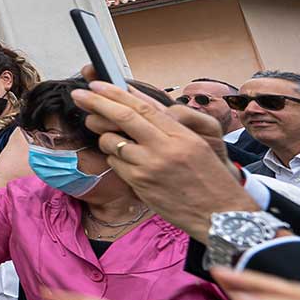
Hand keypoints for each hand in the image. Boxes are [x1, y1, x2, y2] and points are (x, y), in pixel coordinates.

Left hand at [70, 79, 251, 239]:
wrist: (220, 214)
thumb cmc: (208, 177)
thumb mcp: (196, 144)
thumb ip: (167, 124)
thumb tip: (137, 100)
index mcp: (181, 135)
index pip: (143, 107)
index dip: (116, 94)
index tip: (97, 85)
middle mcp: (164, 149)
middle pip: (123, 118)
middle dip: (97, 103)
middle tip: (79, 95)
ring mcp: (150, 167)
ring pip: (112, 142)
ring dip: (104, 136)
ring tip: (109, 136)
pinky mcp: (139, 184)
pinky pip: (114, 164)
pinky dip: (113, 158)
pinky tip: (123, 159)